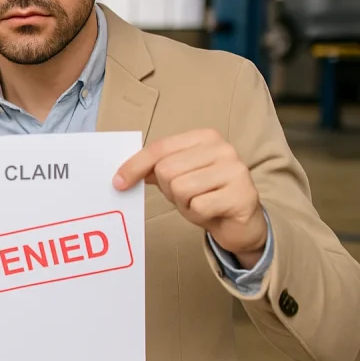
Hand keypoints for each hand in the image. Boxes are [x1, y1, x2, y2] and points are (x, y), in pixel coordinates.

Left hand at [114, 128, 267, 266]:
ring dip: (184, 203)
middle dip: (169, 189)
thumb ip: (155, 168)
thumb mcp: (178, 177)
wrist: (241, 223)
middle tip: (187, 196)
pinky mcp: (242, 195)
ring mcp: (236, 170)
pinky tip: (212, 212)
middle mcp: (223, 149)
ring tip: (201, 203)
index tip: (118, 182)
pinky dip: (198, 215)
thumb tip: (123, 172)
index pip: (159, 148)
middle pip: (167, 169)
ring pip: (181, 188)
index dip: (135, 166)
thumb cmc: (206, 196)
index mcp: (205, 137)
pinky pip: (198, 206)